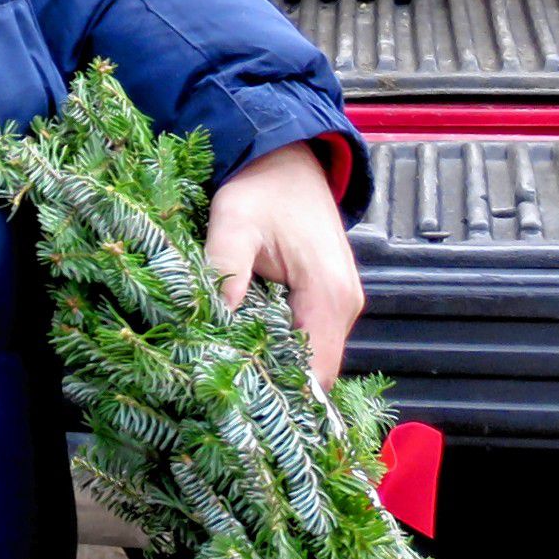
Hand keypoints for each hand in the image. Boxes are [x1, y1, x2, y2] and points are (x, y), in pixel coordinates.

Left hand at [201, 141, 365, 383]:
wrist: (289, 158)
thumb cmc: (262, 187)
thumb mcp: (234, 220)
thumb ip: (225, 266)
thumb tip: (214, 315)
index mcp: (328, 295)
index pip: (316, 371)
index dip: (282, 392)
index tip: (239, 400)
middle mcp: (344, 306)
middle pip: (315, 370)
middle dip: (274, 383)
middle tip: (224, 390)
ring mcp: (340, 304)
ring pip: (312, 356)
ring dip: (276, 365)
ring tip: (230, 371)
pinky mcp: (327, 298)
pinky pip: (309, 336)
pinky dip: (280, 346)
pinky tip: (245, 345)